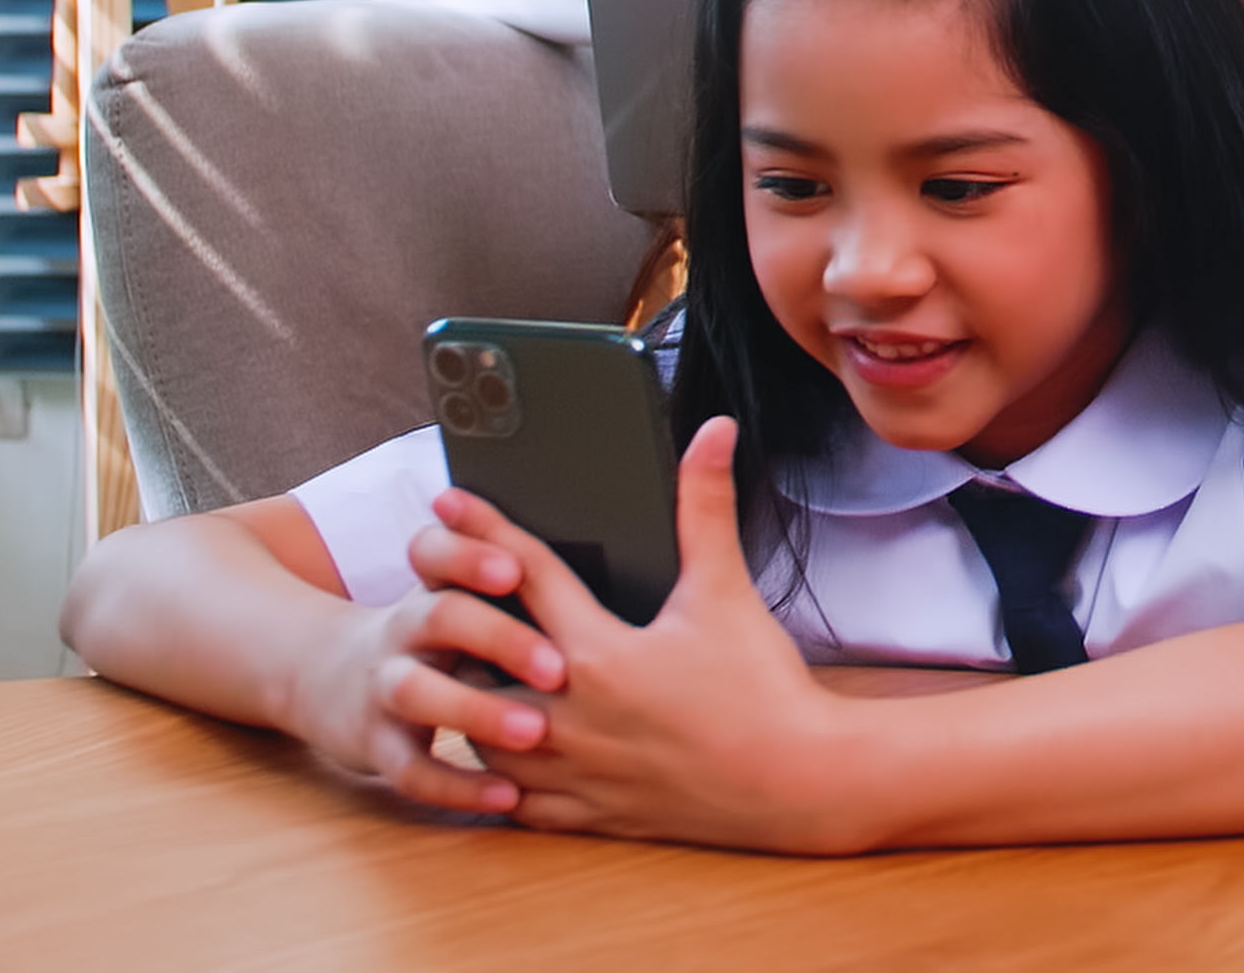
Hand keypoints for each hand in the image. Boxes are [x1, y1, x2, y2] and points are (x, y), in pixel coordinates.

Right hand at [273, 551, 565, 815]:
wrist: (332, 681)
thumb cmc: (436, 635)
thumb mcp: (455, 593)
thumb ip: (520, 577)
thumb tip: (628, 546)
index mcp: (433, 587)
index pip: (436, 552)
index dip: (468, 554)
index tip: (514, 567)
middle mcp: (405, 630)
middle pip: (440, 617)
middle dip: (497, 637)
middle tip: (557, 667)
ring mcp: (385, 687)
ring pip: (417, 692)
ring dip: (476, 711)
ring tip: (535, 731)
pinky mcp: (378, 745)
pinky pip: (412, 769)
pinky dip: (458, 786)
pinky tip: (508, 795)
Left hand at [443, 418, 878, 852]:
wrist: (800, 781)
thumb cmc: (764, 688)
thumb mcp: (726, 592)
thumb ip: (706, 508)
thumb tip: (712, 432)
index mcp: (598, 652)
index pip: (524, 574)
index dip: (484, 529)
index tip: (448, 502)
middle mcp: (571, 714)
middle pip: (478, 663)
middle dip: (458, 631)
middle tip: (444, 602)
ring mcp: (577, 770)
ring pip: (484, 738)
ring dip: (471, 707)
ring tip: (468, 677)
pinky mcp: (592, 812)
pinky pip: (517, 802)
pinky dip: (500, 776)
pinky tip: (504, 755)